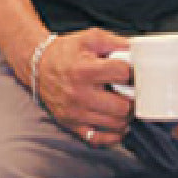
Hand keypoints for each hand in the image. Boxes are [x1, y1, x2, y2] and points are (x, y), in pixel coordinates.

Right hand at [35, 28, 132, 147]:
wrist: (38, 66)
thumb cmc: (67, 52)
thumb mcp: (90, 38)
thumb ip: (116, 42)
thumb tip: (139, 52)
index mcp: (85, 70)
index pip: (122, 74)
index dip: (132, 71)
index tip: (132, 72)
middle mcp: (79, 94)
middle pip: (122, 106)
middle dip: (132, 98)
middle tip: (131, 92)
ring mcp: (75, 113)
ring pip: (114, 124)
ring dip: (125, 116)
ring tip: (124, 104)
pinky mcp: (71, 124)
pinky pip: (98, 139)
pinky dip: (113, 134)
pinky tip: (117, 123)